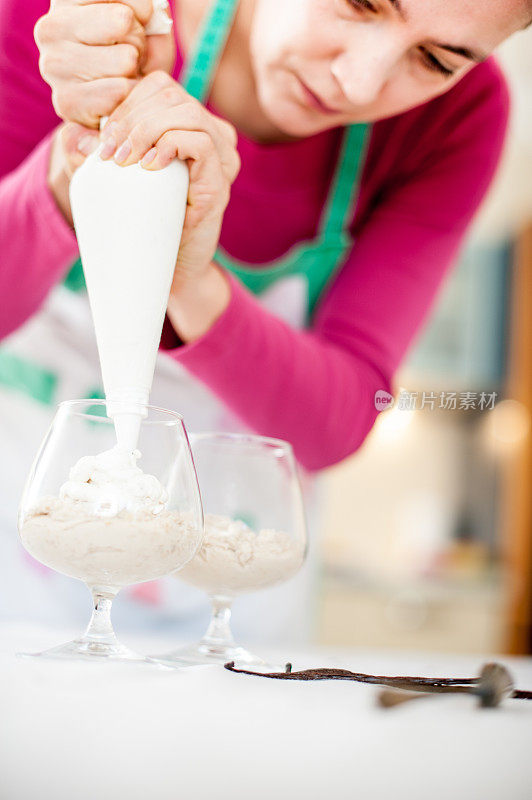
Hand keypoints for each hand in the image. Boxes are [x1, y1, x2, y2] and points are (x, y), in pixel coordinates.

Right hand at [35, 0, 174, 129]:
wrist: (126, 104)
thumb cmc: (137, 54)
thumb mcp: (146, 22)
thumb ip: (147, 11)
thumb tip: (143, 15)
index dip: (142, 11)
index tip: (134, 23)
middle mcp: (50, 27)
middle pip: (123, 21)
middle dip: (138, 41)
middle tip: (129, 54)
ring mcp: (52, 65)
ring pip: (124, 59)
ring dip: (134, 71)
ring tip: (123, 75)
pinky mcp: (65, 101)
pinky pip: (120, 91)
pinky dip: (130, 96)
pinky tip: (118, 96)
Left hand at [101, 71, 240, 286]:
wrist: (166, 269)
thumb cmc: (141, 221)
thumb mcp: (112, 180)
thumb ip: (94, 155)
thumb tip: (74, 135)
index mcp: (188, 126)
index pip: (159, 86)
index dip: (126, 102)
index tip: (102, 138)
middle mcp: (211, 136)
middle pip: (171, 95)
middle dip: (130, 118)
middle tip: (107, 153)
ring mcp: (221, 159)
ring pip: (186, 112)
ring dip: (146, 131)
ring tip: (124, 161)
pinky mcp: (219, 183)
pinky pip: (201, 142)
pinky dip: (170, 146)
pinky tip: (150, 167)